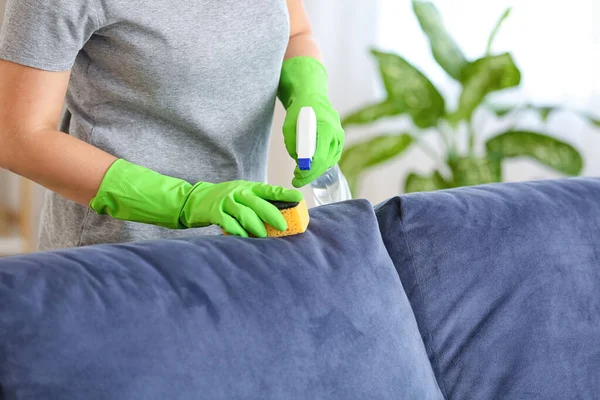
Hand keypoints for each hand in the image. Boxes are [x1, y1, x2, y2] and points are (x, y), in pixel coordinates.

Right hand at [181, 180, 302, 236]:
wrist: (195, 199)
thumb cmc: (225, 200)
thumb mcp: (242, 195)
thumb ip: (258, 203)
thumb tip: (282, 218)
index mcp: (249, 188)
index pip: (270, 190)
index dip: (285, 194)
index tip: (299, 198)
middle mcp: (239, 192)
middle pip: (259, 203)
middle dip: (273, 215)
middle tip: (283, 227)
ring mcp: (226, 201)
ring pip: (245, 214)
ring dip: (256, 226)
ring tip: (264, 236)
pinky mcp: (215, 212)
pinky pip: (229, 223)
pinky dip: (238, 231)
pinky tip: (245, 238)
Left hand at [278, 56, 344, 187]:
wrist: (311, 96)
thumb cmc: (299, 110)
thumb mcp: (289, 127)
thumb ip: (293, 146)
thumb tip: (299, 163)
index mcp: (326, 129)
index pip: (319, 158)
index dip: (307, 171)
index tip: (296, 177)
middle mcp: (337, 134)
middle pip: (325, 163)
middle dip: (310, 174)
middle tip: (296, 180)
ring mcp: (339, 138)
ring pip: (329, 162)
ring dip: (315, 170)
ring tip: (301, 173)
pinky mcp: (338, 140)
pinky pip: (331, 157)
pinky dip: (321, 164)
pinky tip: (310, 166)